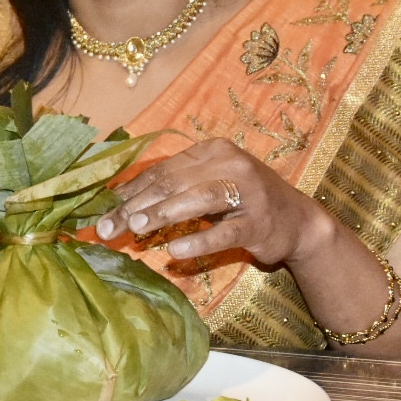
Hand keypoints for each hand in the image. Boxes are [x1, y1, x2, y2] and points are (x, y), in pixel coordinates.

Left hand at [95, 138, 328, 266]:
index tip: (103, 210)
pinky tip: (175, 250)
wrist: (298, 220)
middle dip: (137, 205)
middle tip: (108, 227)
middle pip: (174, 183)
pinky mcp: (258, 222)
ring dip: (163, 214)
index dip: (131, 189)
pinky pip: (224, 232)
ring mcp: (247, 193)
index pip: (164, 169)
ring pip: (197, 200)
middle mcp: (231, 164)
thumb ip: (173, 188)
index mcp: (213, 150)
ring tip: (135, 228)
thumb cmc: (243, 202)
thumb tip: (119, 200)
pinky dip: (199, 240)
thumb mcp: (209, 185)